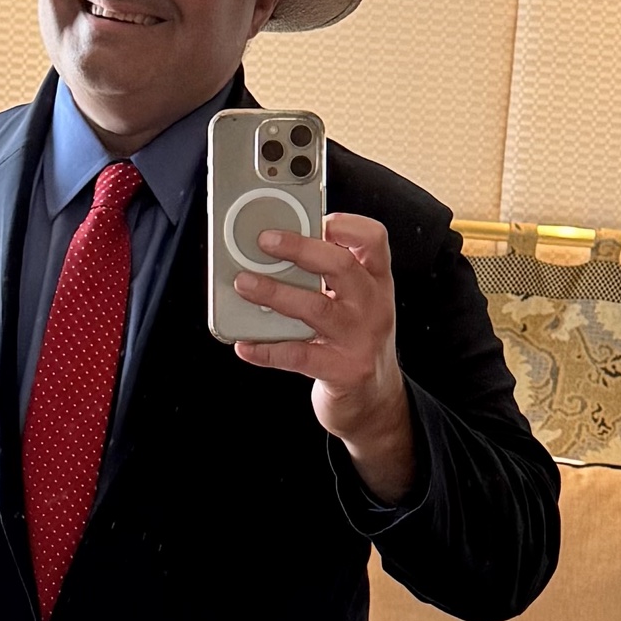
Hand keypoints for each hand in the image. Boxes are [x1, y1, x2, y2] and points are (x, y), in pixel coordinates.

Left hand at [231, 212, 416, 502]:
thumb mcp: (354, 305)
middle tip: (264, 241)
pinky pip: (299, 356)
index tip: (315, 217)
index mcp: (376, 283)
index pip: (373, 240)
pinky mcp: (343, 372)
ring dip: (275, 293)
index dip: (345, 224)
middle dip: (300, 249)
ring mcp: (361, 340)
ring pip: (316, 308)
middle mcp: (374, 307)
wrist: (374, 402)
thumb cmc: (353, 343)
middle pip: (342, 266)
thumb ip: (326, 279)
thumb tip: (272, 253)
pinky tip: (245, 343)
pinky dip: (268, 349)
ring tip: (244, 283)